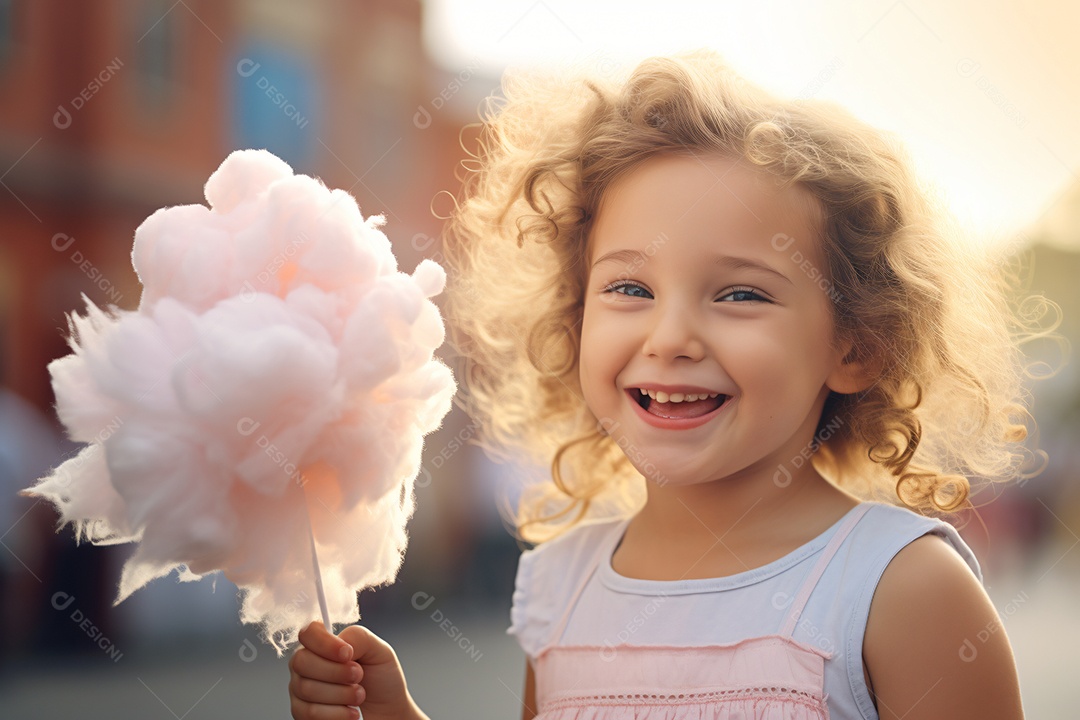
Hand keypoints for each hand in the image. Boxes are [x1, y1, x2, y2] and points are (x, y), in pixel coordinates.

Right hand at [289, 620, 428, 719]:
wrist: (388, 712)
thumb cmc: (382, 680)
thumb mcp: (379, 650)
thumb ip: (357, 637)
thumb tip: (338, 641)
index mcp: (323, 645)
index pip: (308, 632)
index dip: (325, 643)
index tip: (348, 653)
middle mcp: (307, 665)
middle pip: (301, 661)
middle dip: (336, 671)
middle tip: (359, 675)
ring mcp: (301, 691)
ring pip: (307, 689)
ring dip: (342, 694)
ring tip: (360, 695)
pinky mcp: (302, 715)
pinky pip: (310, 713)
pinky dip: (337, 713)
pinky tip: (351, 712)